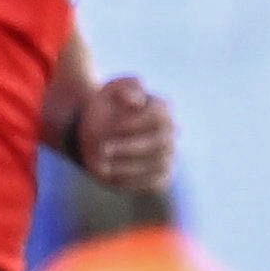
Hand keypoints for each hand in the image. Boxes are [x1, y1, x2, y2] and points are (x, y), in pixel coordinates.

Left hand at [66, 76, 173, 192]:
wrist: (99, 132)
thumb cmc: (105, 108)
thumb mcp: (109, 91)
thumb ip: (123, 87)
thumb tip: (136, 100)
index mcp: (162, 108)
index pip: (160, 116)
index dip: (139, 122)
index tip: (114, 126)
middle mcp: (170, 133)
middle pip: (161, 142)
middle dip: (130, 147)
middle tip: (103, 149)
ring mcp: (168, 155)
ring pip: (157, 164)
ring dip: (128, 166)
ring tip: (101, 165)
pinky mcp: (161, 176)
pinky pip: (153, 183)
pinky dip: (131, 181)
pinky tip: (109, 176)